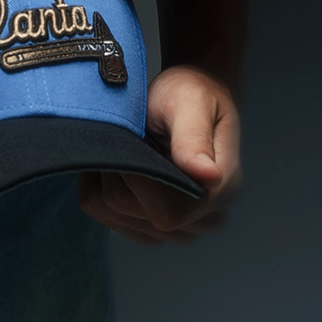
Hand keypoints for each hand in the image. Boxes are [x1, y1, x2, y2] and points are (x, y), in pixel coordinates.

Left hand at [77, 65, 240, 244]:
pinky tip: (119, 161)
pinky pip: (108, 216)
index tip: (130, 138)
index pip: (165, 211)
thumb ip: (193, 139)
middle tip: (133, 136)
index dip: (134, 177)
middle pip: (132, 212)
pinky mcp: (155, 227)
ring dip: (107, 177)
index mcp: (220, 192)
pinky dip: (101, 185)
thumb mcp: (191, 101)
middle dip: (118, 170)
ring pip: (114, 215)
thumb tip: (208, 176)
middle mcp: (204, 220)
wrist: (190, 94)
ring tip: (129, 147)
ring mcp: (180, 229)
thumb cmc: (191, 91)